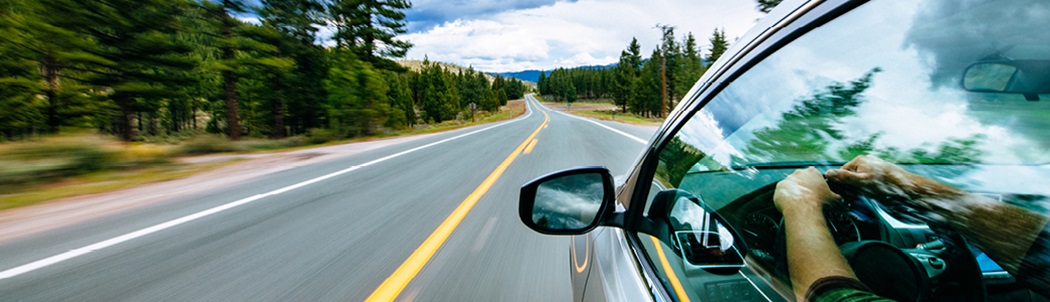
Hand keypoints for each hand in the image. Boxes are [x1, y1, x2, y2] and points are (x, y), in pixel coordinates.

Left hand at [774, 167, 841, 214]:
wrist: (802, 209)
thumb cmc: (818, 203)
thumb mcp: (834, 199)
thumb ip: (837, 196)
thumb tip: (840, 198)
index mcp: (813, 172)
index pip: (813, 175)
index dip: (814, 184)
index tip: (815, 191)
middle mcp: (799, 173)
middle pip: (801, 179)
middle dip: (803, 187)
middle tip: (807, 198)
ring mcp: (788, 179)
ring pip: (791, 185)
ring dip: (794, 191)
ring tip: (798, 202)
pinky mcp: (779, 187)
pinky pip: (782, 191)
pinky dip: (785, 196)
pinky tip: (790, 204)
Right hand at [825, 155, 955, 199]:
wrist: (908, 189)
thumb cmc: (886, 184)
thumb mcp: (861, 182)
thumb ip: (844, 178)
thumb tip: (827, 173)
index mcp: (860, 160)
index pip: (841, 172)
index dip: (840, 184)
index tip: (840, 195)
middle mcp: (866, 164)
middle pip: (849, 178)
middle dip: (849, 190)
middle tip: (851, 200)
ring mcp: (873, 171)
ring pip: (858, 183)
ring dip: (856, 193)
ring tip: (859, 200)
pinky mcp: (879, 179)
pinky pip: (866, 186)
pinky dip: (864, 193)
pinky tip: (867, 198)